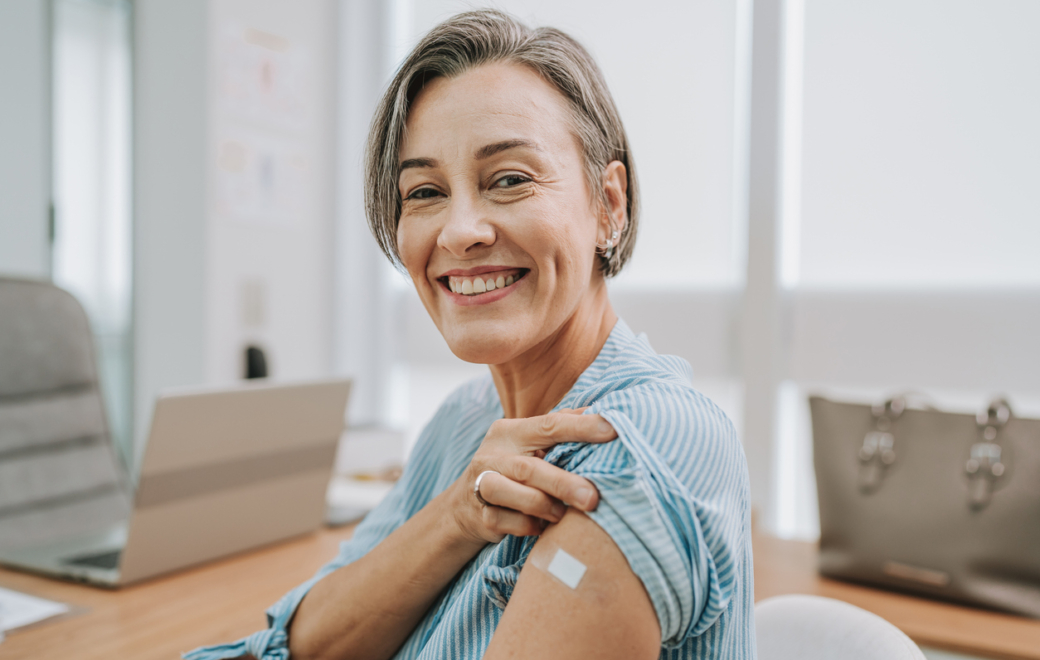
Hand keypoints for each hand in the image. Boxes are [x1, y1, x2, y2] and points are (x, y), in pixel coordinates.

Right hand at [451, 409, 617, 543]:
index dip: (581, 427)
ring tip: (562, 514)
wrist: (465, 505)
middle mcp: (493, 455)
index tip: (612, 430)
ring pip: (516, 496)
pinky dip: (530, 527)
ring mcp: (481, 485)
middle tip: (593, 498)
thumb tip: (602, 411)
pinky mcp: (481, 515)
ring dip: (545, 507)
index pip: (549, 424)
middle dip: (564, 484)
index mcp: (510, 431)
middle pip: (530, 468)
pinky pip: (510, 523)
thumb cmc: (511, 469)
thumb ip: (559, 428)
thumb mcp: (529, 444)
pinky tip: (541, 526)